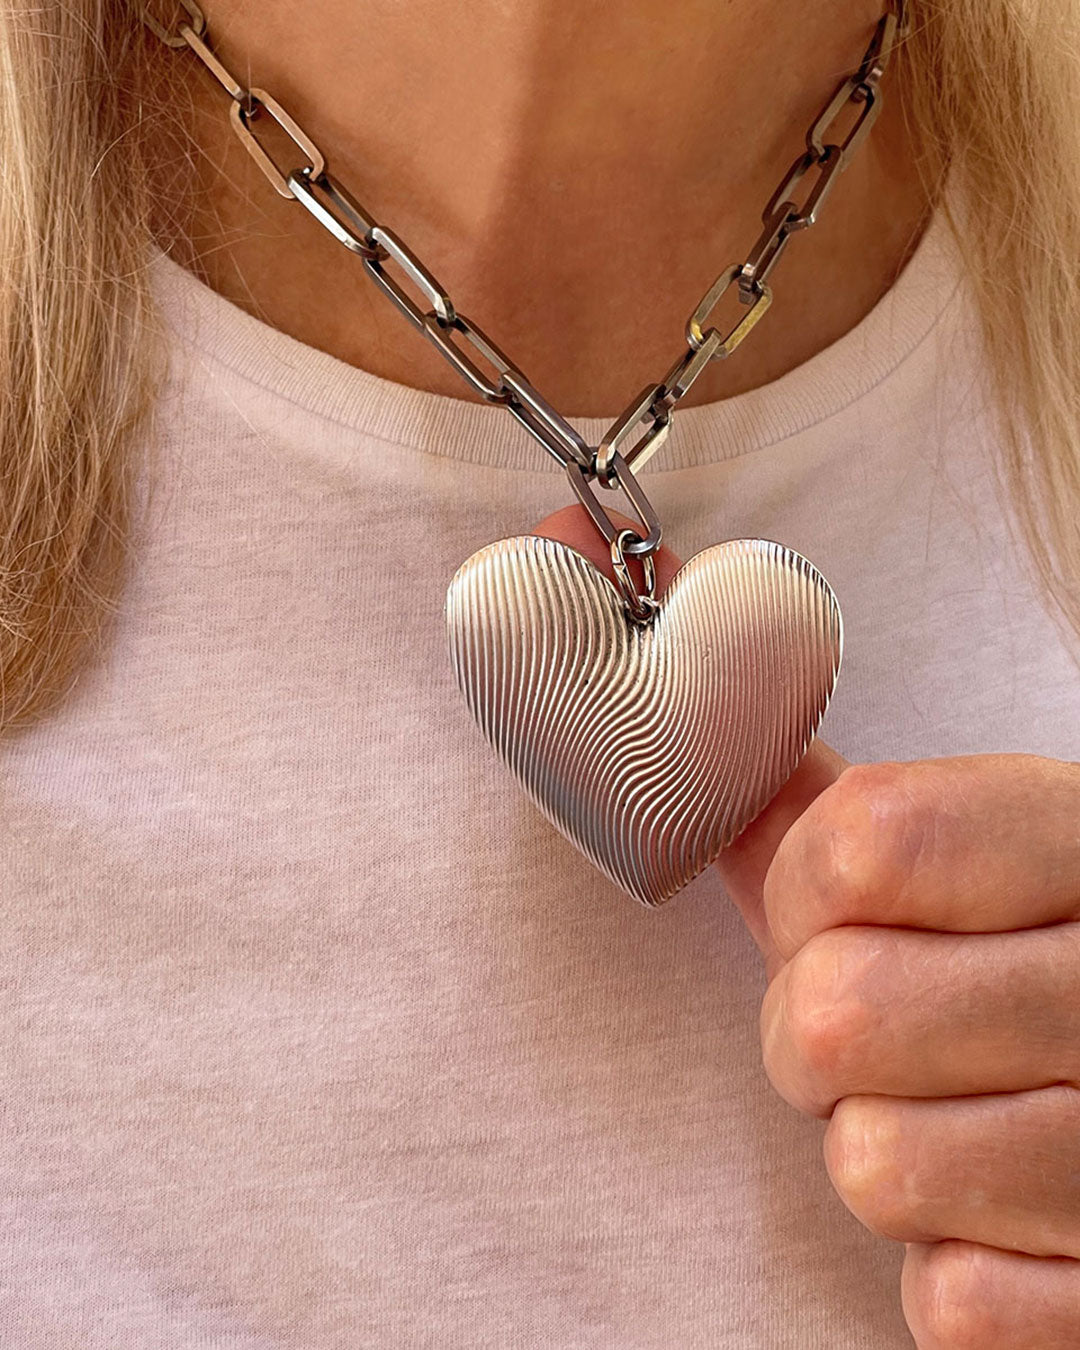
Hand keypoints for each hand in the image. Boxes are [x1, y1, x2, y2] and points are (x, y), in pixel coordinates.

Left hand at [529, 502, 1079, 1343]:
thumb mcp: (964, 840)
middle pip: (841, 1016)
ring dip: (876, 1146)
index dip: (803, 888)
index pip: (863, 842)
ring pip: (878, 1167)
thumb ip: (799, 779)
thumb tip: (607, 623)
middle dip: (815, 1032)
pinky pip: (949, 1302)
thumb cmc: (1028, 941)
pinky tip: (1000, 1206)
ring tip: (943, 1106)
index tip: (834, 903)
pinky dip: (945, 1264)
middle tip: (872, 1023)